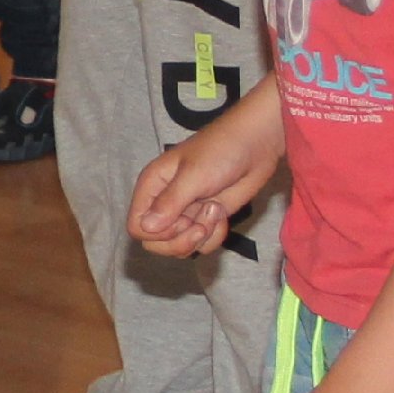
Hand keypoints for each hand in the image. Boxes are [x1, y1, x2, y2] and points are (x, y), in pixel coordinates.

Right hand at [127, 122, 280, 257]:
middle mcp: (165, 203)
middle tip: (201, 225)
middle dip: (181, 241)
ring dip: (201, 236)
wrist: (256, 145)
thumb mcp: (193, 175)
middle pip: (156, 243)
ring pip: (180, 247)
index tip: (182, 219)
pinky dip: (215, 235)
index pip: (137, 227)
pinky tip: (221, 214)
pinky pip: (202, 245)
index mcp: (152, 187)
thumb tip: (146, 229)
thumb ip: (169, 203)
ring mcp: (186, 213)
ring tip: (214, 209)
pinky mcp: (206, 220)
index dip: (158, 234)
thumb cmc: (221, 150)